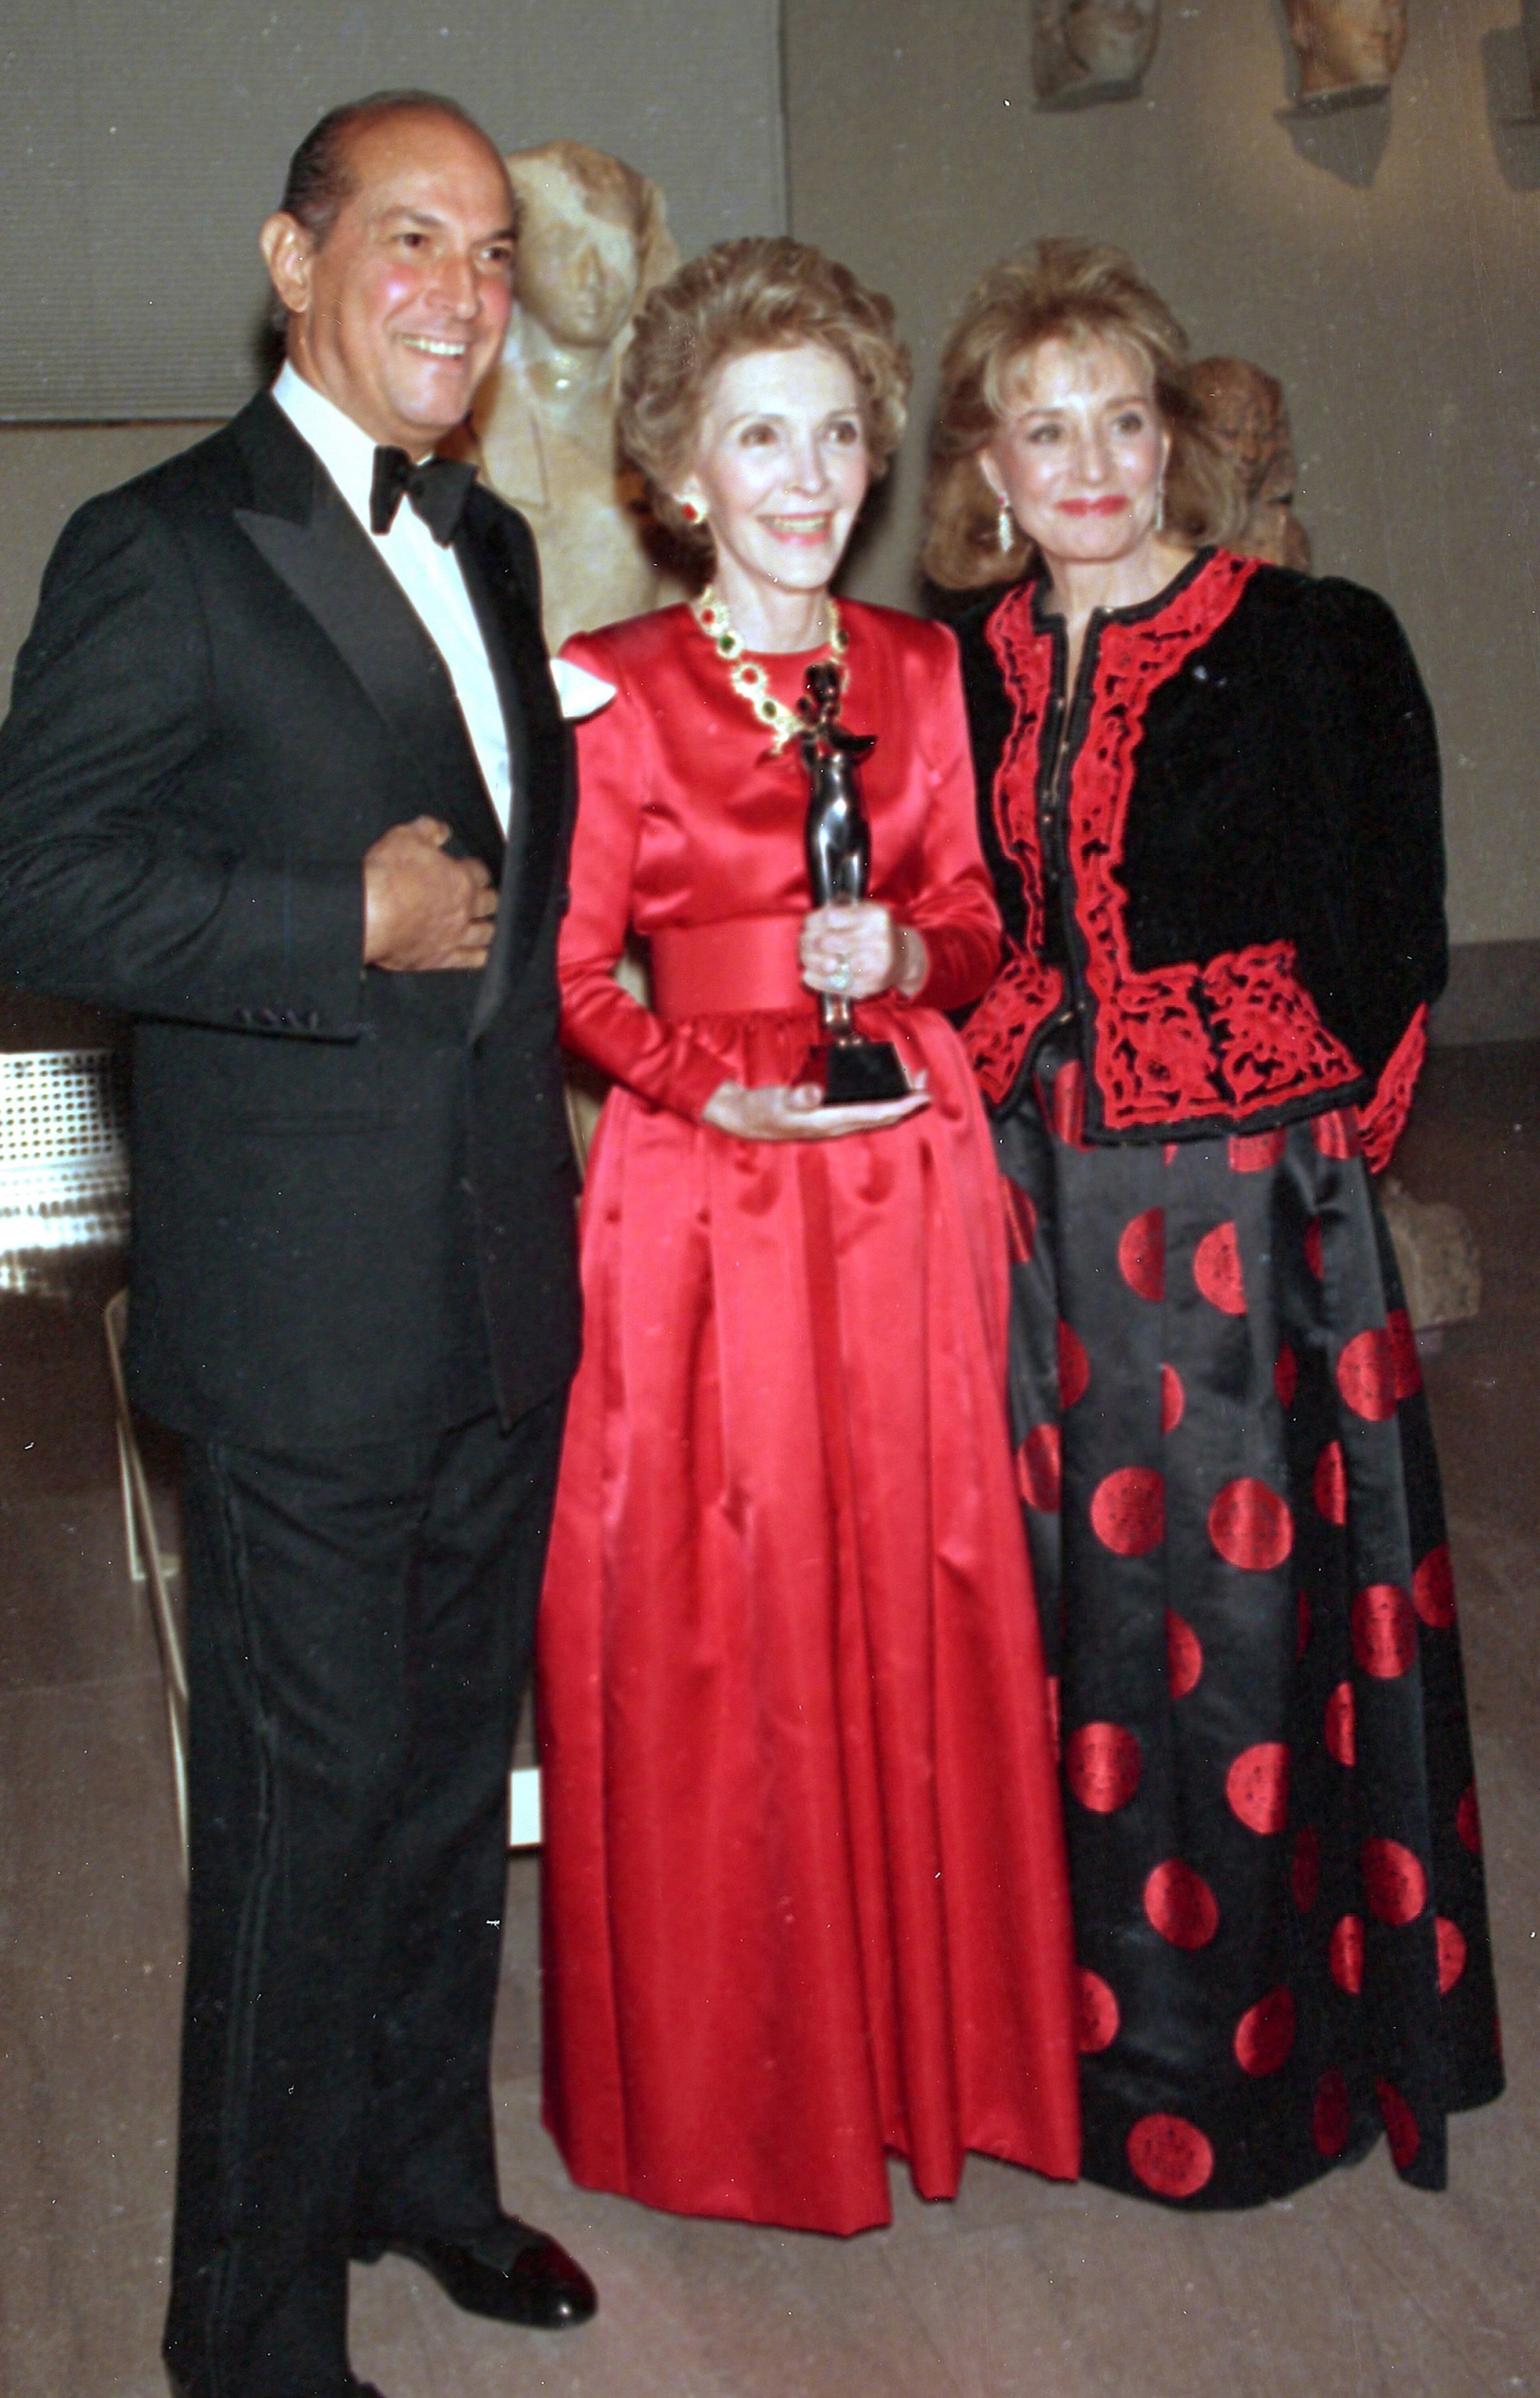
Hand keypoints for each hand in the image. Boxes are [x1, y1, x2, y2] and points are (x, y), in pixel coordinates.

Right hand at [363, 818, 496, 971]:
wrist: (368, 914)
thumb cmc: (385, 876)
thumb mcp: (405, 837)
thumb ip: (428, 829)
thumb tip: (442, 830)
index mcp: (460, 879)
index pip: (480, 872)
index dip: (477, 870)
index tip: (474, 870)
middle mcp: (463, 909)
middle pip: (490, 904)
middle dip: (489, 899)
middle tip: (487, 898)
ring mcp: (454, 936)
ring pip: (485, 934)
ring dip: (488, 928)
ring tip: (489, 926)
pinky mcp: (440, 959)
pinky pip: (470, 960)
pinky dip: (479, 957)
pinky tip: (482, 956)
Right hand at [701, 1079, 929, 1142]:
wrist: (743, 1118)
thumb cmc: (760, 1110)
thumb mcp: (775, 1101)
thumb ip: (795, 1097)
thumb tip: (814, 1093)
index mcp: (830, 1122)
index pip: (876, 1116)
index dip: (903, 1107)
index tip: (923, 1097)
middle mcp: (837, 1124)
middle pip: (883, 1115)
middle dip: (907, 1100)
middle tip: (925, 1081)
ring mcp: (834, 1120)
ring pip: (876, 1111)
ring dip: (896, 1097)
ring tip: (913, 1081)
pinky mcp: (829, 1113)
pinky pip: (864, 1107)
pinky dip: (880, 1095)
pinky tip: (886, 1086)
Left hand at [799, 903, 927, 1001]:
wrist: (904, 957)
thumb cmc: (877, 933)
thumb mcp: (865, 912)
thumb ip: (839, 912)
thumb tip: (809, 924)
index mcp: (874, 916)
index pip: (830, 917)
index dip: (812, 922)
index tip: (808, 925)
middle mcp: (877, 939)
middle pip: (825, 941)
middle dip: (808, 943)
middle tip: (804, 943)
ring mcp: (873, 965)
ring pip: (827, 964)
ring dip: (809, 961)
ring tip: (806, 958)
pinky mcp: (868, 985)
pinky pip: (834, 984)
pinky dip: (816, 980)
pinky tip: (808, 975)